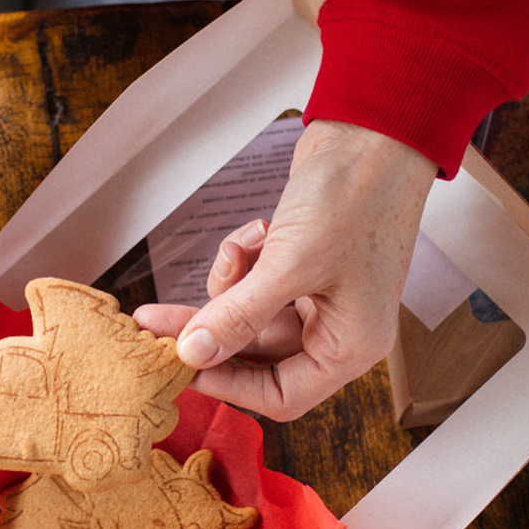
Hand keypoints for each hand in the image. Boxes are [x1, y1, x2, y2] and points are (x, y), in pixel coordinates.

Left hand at [135, 119, 436, 419]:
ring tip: (235, 251)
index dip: (229, 384)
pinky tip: (256, 232)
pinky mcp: (303, 266)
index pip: (282, 396)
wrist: (374, 132)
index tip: (182, 363)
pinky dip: (244, 261)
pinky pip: (257, 283)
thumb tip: (192, 355)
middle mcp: (338, 329)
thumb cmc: (355, 198)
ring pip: (250, 315)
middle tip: (154, 319)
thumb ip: (239, 315)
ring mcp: (320, 296)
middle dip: (209, 330)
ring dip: (229, 286)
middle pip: (256, 354)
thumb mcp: (291, 265)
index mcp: (351, 346)